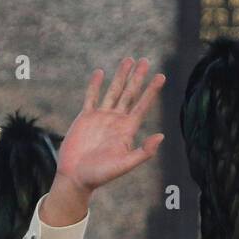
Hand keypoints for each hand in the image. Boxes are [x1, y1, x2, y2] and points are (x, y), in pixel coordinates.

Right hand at [44, 59, 165, 220]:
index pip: (142, 105)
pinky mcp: (85, 117)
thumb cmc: (100, 175)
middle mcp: (116, 121)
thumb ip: (143, 152)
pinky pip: (91, 97)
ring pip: (113, 91)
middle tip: (146, 60)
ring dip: (121, 76)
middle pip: (130, 94)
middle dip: (138, 77)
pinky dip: (95, 85)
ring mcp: (101, 117)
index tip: (161, 76)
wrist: (76, 177)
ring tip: (128, 60)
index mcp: (127, 130)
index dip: (151, 91)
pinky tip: (100, 73)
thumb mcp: (125, 164)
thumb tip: (161, 136)